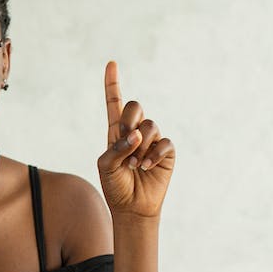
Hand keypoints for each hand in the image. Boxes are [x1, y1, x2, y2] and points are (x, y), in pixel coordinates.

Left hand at [98, 61, 174, 218]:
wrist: (131, 207)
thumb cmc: (115, 186)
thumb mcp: (106, 166)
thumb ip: (117, 147)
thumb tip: (137, 134)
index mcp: (116, 131)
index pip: (114, 103)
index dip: (112, 83)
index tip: (111, 63)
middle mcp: (135, 132)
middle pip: (135, 106)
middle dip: (129, 120)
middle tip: (125, 140)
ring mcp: (152, 141)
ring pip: (150, 126)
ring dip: (140, 146)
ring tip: (133, 164)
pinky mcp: (166, 152)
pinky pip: (164, 143)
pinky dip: (153, 154)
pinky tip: (145, 167)